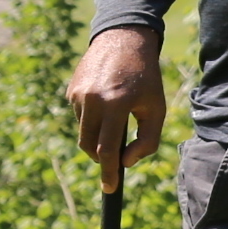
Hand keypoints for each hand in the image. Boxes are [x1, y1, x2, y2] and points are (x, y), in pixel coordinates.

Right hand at [64, 26, 165, 189]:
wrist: (124, 40)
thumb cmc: (146, 78)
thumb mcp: (156, 108)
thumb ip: (147, 140)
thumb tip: (126, 163)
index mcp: (116, 103)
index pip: (107, 148)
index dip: (108, 172)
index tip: (110, 189)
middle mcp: (92, 99)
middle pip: (89, 145)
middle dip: (101, 157)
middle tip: (116, 155)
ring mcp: (78, 94)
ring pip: (84, 132)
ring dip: (98, 134)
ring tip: (117, 114)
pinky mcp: (71, 90)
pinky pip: (80, 116)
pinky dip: (93, 119)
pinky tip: (106, 101)